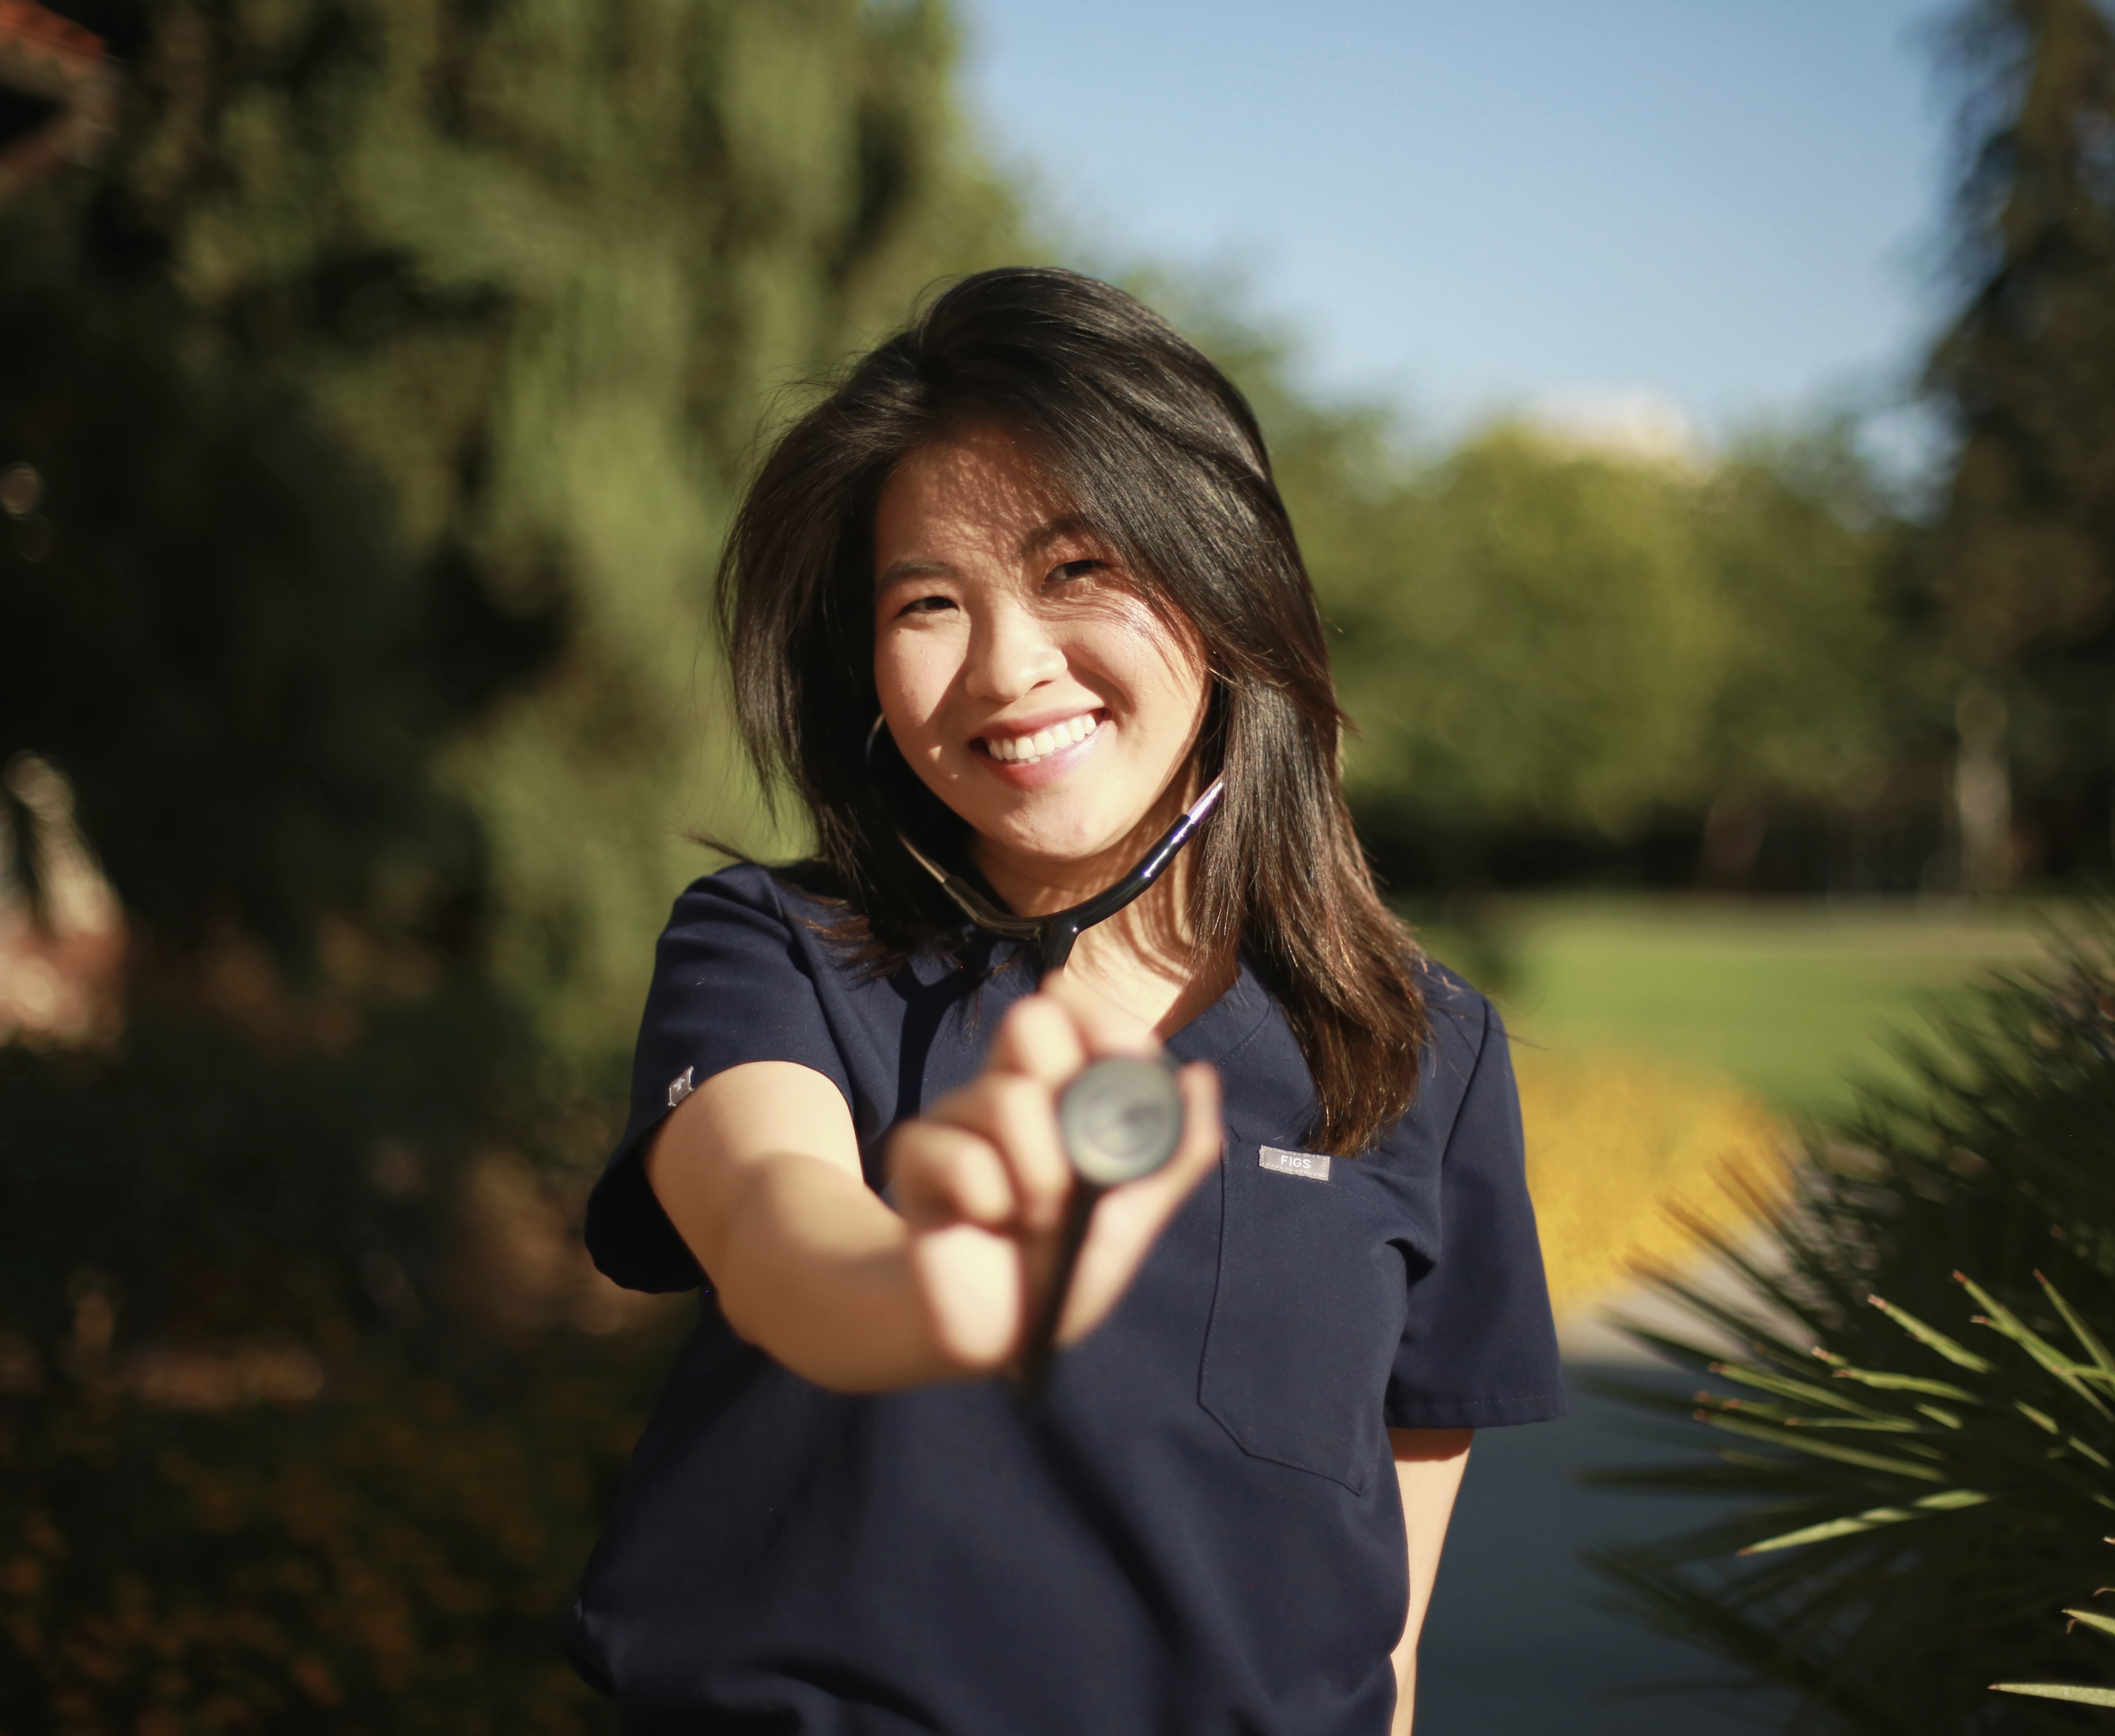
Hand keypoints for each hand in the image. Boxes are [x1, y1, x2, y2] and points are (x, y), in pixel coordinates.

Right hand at [884, 971, 1222, 1373]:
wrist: (1003, 1329)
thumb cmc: (1069, 1262)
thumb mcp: (1136, 1213)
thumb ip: (1176, 1151)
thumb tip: (1201, 1076)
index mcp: (1061, 1089)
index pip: (1072, 1009)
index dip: (1100, 1017)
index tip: (1125, 1057)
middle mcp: (1008, 1089)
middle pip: (1030, 1020)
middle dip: (1068, 1087)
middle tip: (1079, 1157)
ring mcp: (958, 1118)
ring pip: (1004, 1098)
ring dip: (1042, 1173)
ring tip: (1044, 1217)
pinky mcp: (915, 1156)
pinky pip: (961, 1156)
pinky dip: (992, 1200)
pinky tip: (990, 1222)